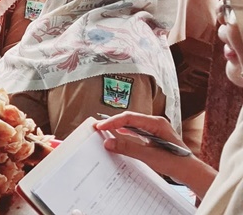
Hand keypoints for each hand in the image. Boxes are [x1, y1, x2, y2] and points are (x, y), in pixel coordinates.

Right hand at [95, 112, 213, 195]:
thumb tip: (109, 142)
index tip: (100, 126)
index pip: (129, 118)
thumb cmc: (176, 162)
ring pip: (132, 124)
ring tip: (105, 129)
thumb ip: (128, 148)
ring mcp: (155, 129)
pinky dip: (126, 132)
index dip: (113, 121)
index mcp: (156, 123)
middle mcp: (155, 123)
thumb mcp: (149, 155)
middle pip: (129, 118)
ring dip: (118, 126)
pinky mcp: (154, 135)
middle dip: (113, 122)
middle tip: (98, 127)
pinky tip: (118, 134)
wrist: (189, 171)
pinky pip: (136, 130)